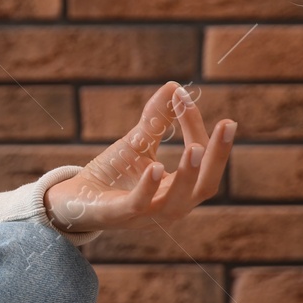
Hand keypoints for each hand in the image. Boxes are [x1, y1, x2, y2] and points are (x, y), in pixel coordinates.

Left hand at [43, 80, 236, 232]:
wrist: (73, 200)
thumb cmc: (112, 174)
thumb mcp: (138, 143)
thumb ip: (156, 120)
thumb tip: (174, 86)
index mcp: (179, 188)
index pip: (200, 158)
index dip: (196, 127)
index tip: (185, 97)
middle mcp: (170, 206)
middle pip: (205, 185)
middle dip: (218, 156)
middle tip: (229, 124)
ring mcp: (147, 215)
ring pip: (178, 200)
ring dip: (189, 174)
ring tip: (195, 148)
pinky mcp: (119, 216)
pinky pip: (139, 205)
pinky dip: (149, 187)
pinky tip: (156, 166)